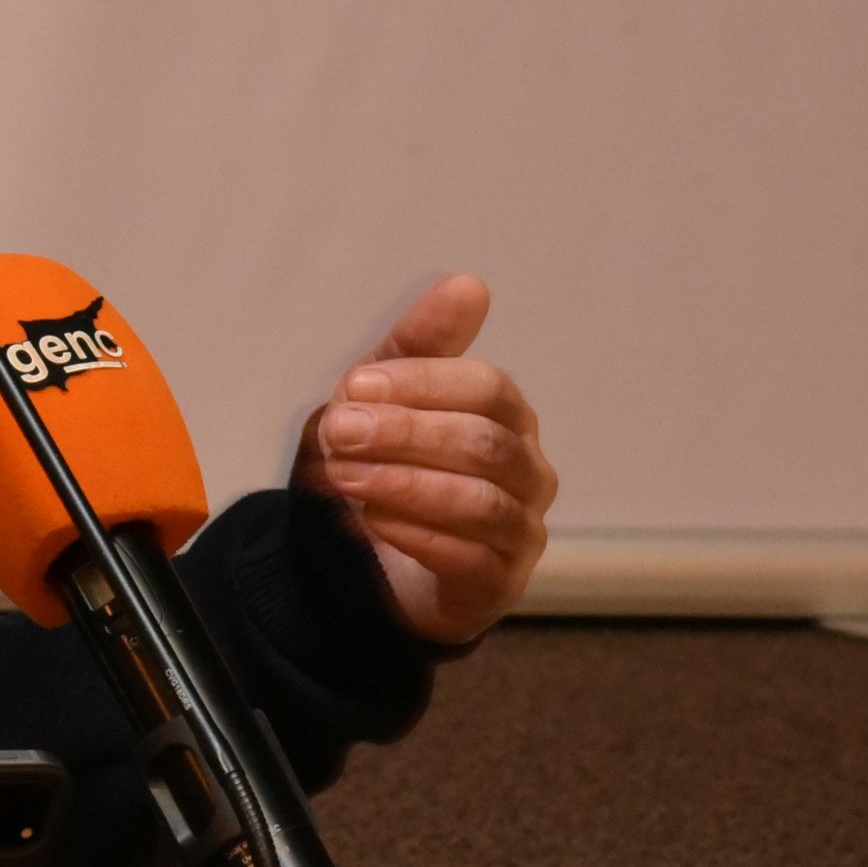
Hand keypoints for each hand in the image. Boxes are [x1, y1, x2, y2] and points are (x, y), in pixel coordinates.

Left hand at [290, 274, 555, 645]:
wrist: (373, 560)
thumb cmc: (390, 462)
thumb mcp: (384, 397)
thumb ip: (419, 344)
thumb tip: (469, 283)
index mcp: (506, 415)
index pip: (485, 387)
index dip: (421, 383)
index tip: (352, 385)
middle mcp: (528, 470)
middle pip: (484, 443)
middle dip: (405, 433)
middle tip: (338, 431)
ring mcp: (521, 529)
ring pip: (481, 502)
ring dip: (403, 484)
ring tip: (343, 476)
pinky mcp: (499, 583)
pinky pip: (470, 557)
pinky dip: (415, 533)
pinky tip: (369, 519)